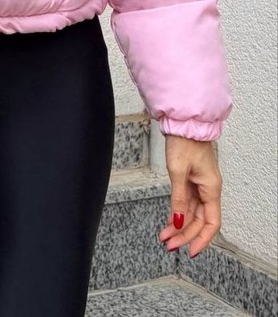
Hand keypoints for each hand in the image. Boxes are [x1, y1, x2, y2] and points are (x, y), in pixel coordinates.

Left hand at [159, 133, 222, 257]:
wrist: (183, 124)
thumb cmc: (184, 142)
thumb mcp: (178, 172)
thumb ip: (179, 198)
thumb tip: (179, 222)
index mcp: (211, 189)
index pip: (211, 223)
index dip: (202, 239)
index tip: (190, 251)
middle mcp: (208, 189)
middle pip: (199, 220)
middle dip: (184, 235)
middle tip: (169, 245)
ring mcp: (199, 185)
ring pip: (192, 213)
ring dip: (179, 226)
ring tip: (165, 237)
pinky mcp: (191, 180)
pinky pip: (186, 202)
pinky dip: (178, 212)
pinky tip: (169, 222)